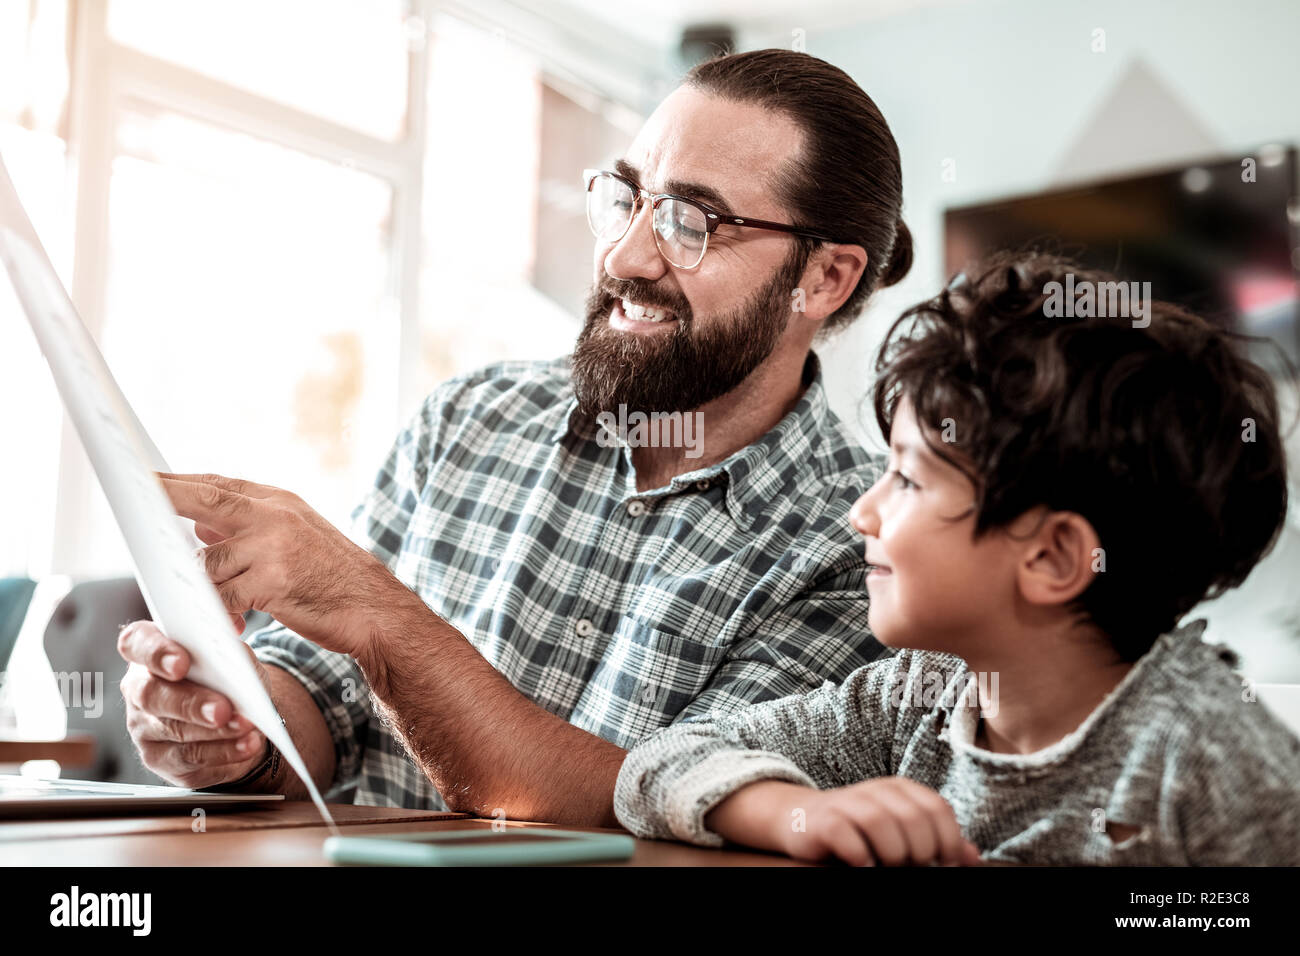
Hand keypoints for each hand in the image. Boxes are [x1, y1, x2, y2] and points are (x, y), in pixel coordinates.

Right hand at [118, 621, 268, 788]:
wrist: (237, 713)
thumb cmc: (226, 675)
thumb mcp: (232, 653)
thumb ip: (227, 642)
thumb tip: (234, 638)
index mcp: (150, 650)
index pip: (136, 643)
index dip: (155, 652)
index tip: (181, 663)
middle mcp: (139, 688)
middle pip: (151, 695)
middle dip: (190, 703)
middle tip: (222, 710)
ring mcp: (144, 727)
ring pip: (174, 731)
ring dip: (216, 732)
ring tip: (247, 726)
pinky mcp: (159, 758)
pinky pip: (188, 759)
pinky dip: (224, 752)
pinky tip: (246, 745)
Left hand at [156, 472, 414, 658]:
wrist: (374, 609)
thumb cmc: (334, 578)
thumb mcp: (297, 539)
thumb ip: (251, 530)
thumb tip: (200, 529)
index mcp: (280, 502)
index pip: (219, 484)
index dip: (178, 481)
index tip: (145, 477)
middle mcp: (276, 516)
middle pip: (205, 499)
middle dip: (164, 496)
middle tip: (134, 494)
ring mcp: (273, 546)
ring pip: (208, 564)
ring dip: (207, 589)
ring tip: (226, 609)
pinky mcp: (272, 581)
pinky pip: (222, 597)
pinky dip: (222, 614)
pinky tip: (240, 625)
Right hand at [772, 778, 980, 865]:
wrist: (805, 820)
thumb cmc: (862, 831)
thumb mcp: (902, 831)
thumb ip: (936, 841)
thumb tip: (972, 856)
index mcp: (901, 789)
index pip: (937, 808)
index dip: (948, 840)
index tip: (945, 864)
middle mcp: (877, 789)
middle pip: (913, 818)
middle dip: (919, 851)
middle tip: (912, 866)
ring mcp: (848, 801)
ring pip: (880, 822)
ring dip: (890, 854)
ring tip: (886, 866)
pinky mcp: (824, 819)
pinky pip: (846, 835)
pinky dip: (860, 856)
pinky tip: (863, 865)